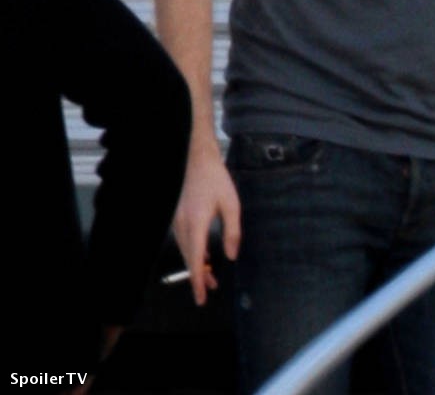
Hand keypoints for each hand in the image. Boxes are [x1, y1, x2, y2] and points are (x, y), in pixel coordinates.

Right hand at [172, 149, 240, 305]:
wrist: (198, 160)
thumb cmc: (216, 180)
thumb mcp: (231, 204)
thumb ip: (233, 231)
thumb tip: (231, 256)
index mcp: (196, 223)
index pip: (196, 259)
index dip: (198, 281)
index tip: (201, 298)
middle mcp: (183, 225)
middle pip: (189, 258)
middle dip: (199, 276)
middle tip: (211, 289)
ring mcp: (178, 221)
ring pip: (186, 250)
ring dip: (196, 264)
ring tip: (210, 276)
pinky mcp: (178, 217)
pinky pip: (184, 241)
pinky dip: (193, 252)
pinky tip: (204, 256)